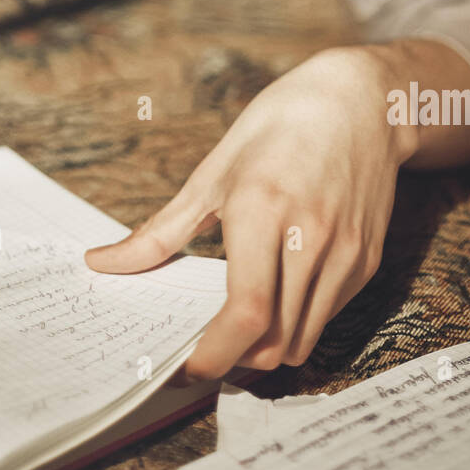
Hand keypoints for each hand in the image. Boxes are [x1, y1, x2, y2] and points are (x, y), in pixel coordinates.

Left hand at [85, 47, 417, 378]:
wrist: (361, 102)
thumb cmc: (279, 127)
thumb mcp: (213, 171)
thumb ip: (160, 231)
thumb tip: (102, 264)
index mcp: (262, 209)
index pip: (244, 312)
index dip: (214, 354)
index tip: (187, 367)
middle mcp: (309, 237)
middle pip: (272, 341)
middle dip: (234, 360)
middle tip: (205, 349)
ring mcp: (344, 252)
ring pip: (301, 340)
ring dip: (266, 349)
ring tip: (238, 327)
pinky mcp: (366, 260)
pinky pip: (326, 316)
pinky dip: (296, 322)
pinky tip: (277, 294)